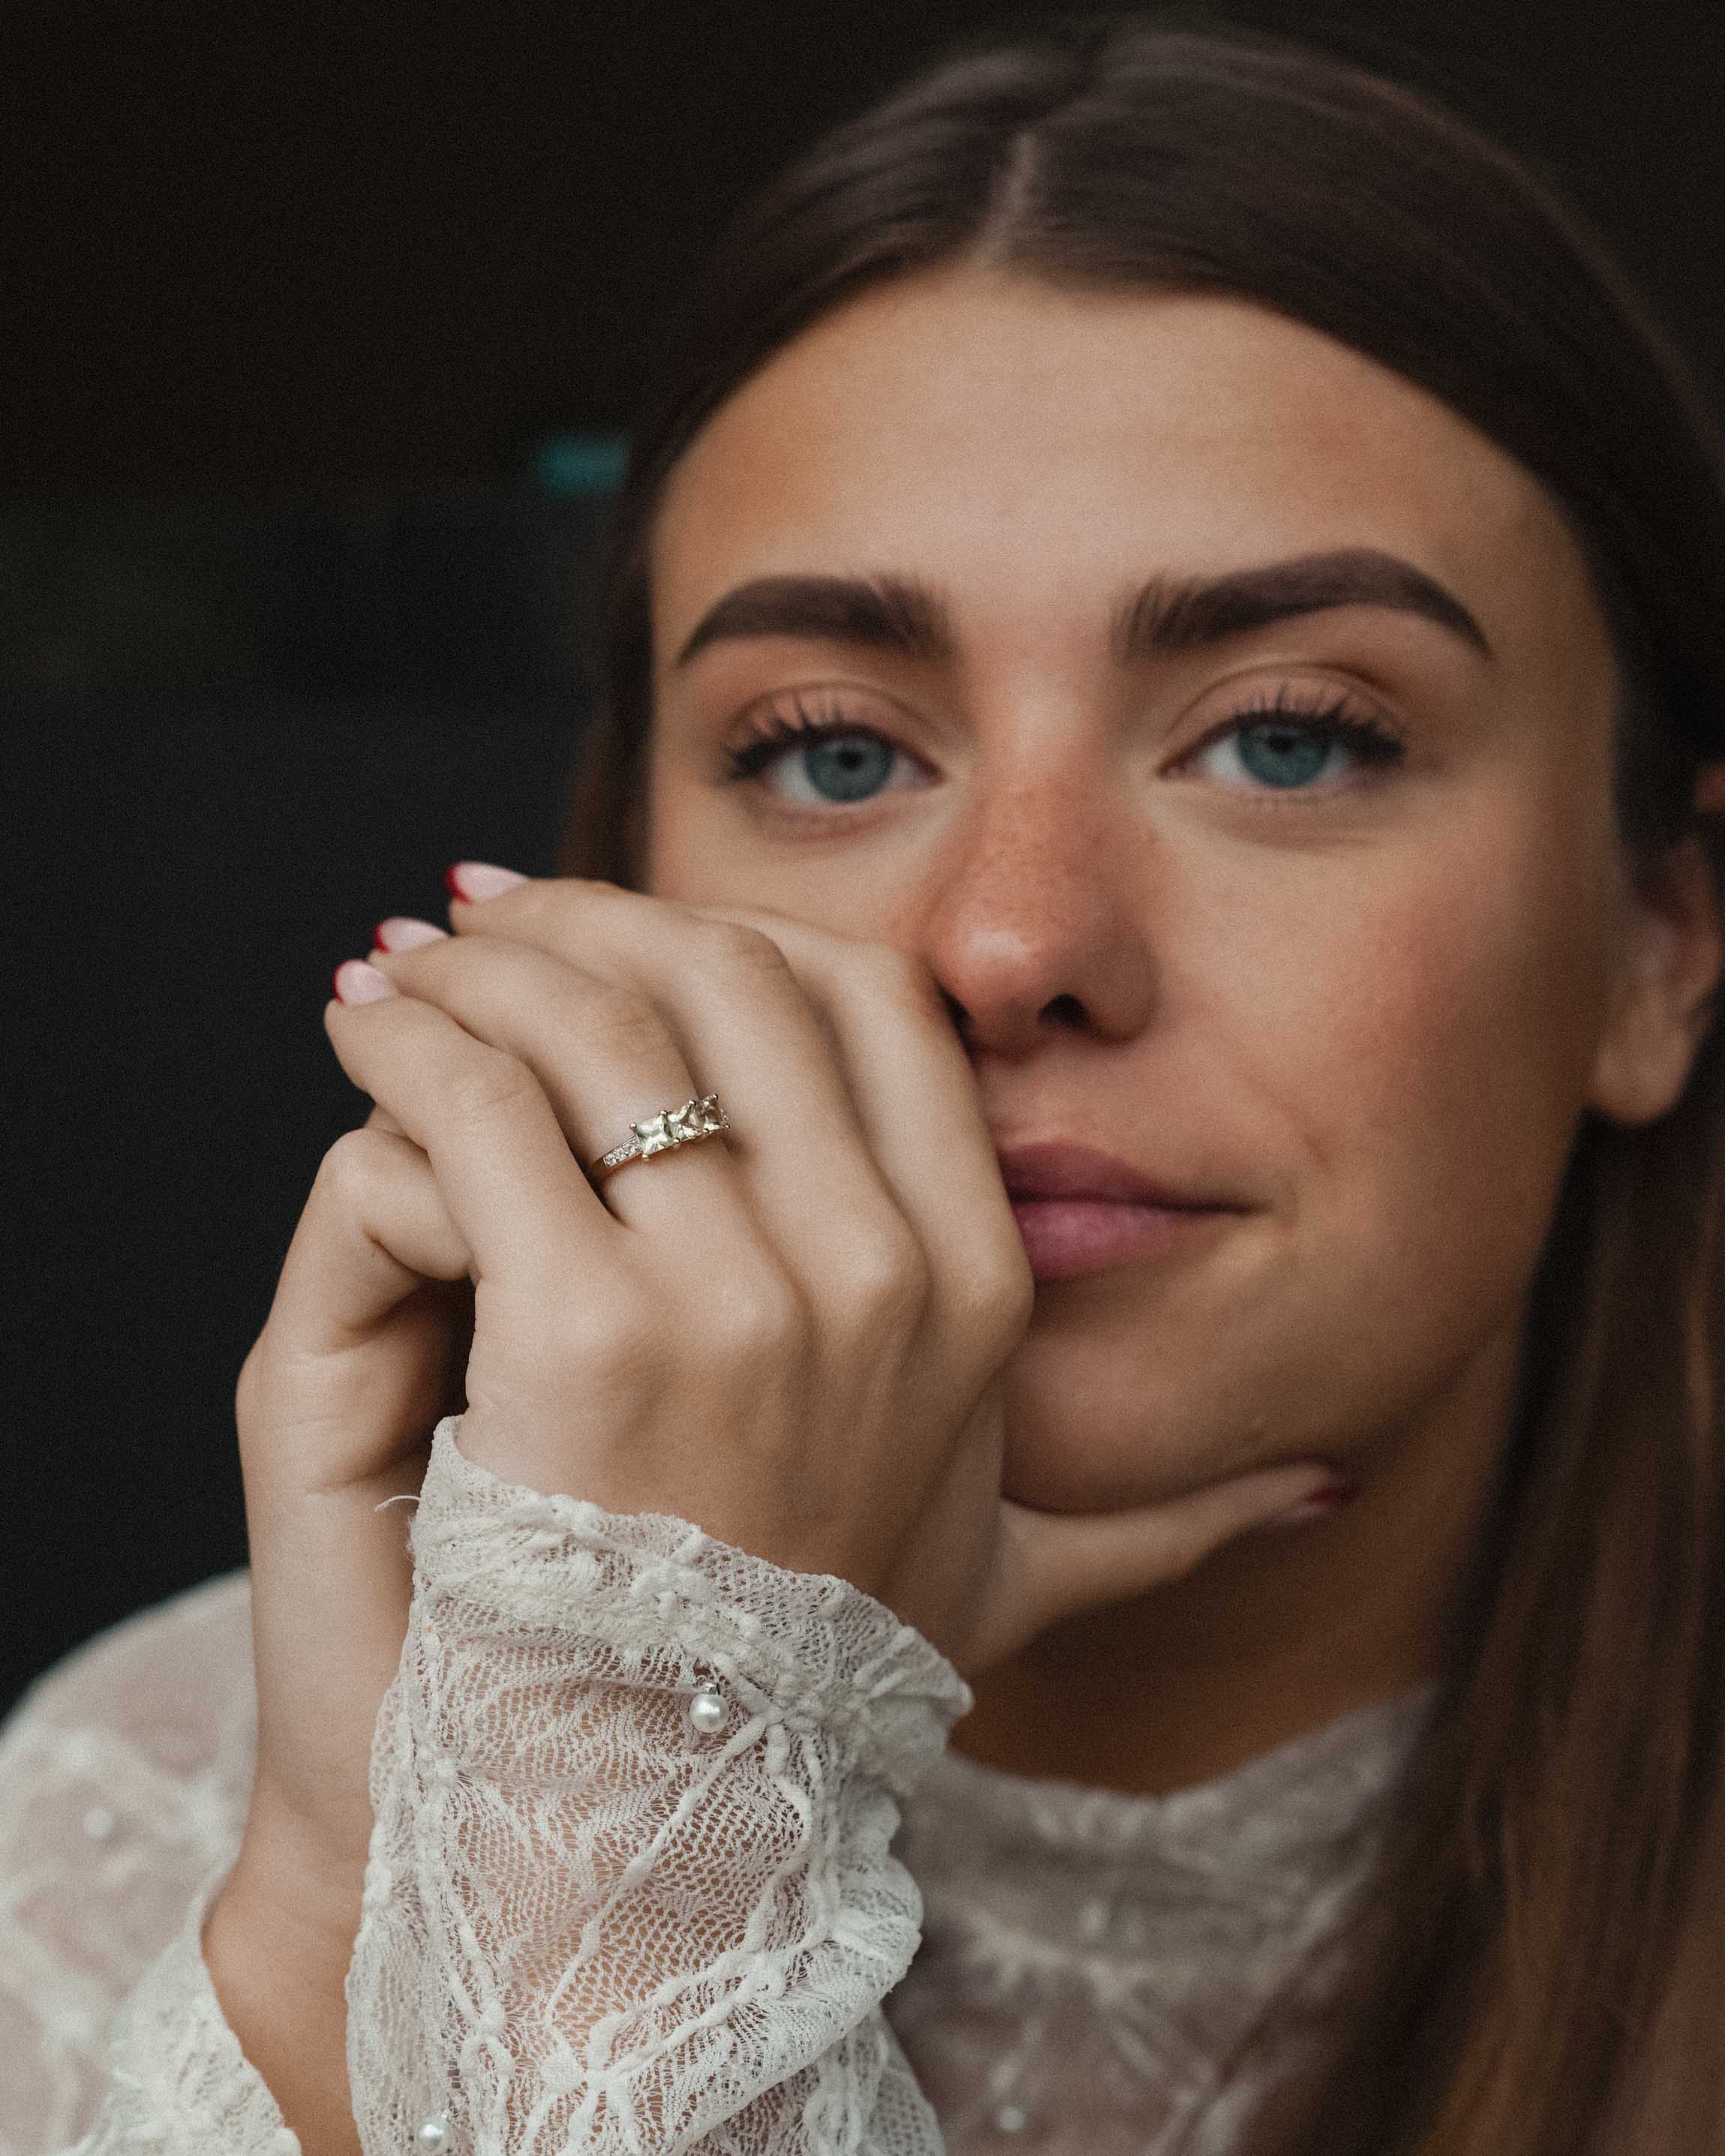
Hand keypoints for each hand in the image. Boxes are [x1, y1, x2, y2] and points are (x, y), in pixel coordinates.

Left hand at [368, 872, 1335, 1668]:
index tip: (626, 931)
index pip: (866, 999)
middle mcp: (885, 1270)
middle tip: (482, 921)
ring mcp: (749, 1301)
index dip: (732, 934)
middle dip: (587, 919)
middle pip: (725, 972)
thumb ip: (1159, 1522)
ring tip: (403, 969)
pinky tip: (360, 1037)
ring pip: (596, 1017)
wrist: (666, 1829)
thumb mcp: (1007, 1580)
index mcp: (976, 1284)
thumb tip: (1314, 1485)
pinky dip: (403, 1045)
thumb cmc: (811, 1676)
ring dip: (480, 966)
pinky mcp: (592, 1341)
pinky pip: (478, 1106)